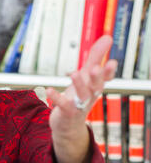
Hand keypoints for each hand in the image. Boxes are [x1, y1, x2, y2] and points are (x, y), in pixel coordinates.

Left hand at [45, 35, 116, 162]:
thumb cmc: (78, 97)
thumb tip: (108, 37)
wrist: (68, 125)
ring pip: (82, 96)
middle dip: (96, 78)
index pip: (105, 79)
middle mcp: (89, 96)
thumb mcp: (86, 76)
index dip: (109, 72)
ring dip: (79, 85)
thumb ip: (95, 57)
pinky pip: (63, 106)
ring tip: (73, 73)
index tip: (112, 62)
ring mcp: (78, 106)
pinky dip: (56, 98)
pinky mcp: (66, 113)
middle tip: (95, 68)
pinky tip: (49, 89)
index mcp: (95, 87)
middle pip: (96, 87)